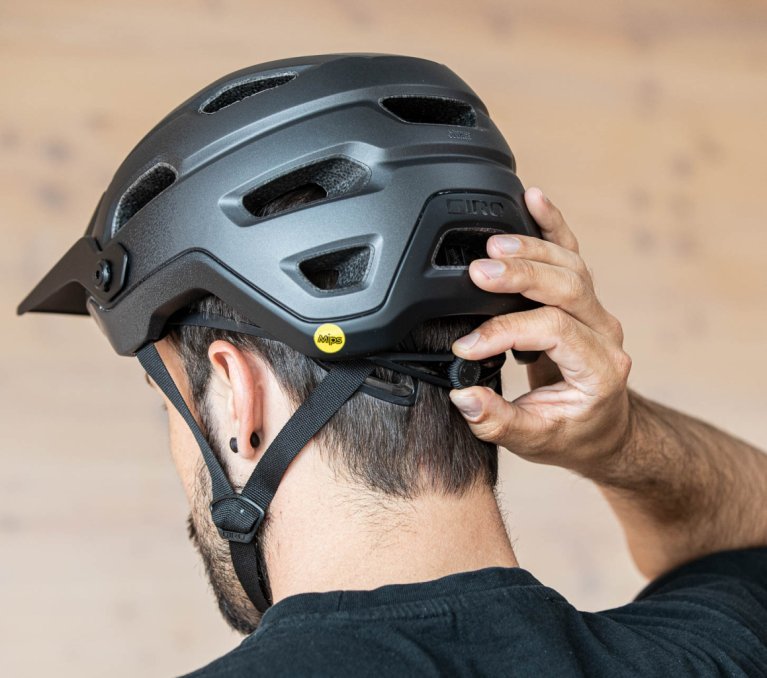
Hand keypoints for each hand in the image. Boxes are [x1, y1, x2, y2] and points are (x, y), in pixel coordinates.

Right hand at [449, 187, 632, 473]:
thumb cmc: (572, 434)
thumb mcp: (532, 440)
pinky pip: (572, 253)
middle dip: (521, 275)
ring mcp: (597, 312)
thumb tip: (463, 395)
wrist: (605, 429)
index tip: (466, 346)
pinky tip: (532, 198)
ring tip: (491, 245)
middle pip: (568, 287)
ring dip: (530, 249)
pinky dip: (552, 224)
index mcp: (598, 369)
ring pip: (570, 264)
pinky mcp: (583, 298)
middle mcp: (604, 334)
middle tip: (478, 272)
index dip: (505, 332)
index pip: (553, 331)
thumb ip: (496, 421)